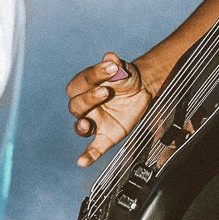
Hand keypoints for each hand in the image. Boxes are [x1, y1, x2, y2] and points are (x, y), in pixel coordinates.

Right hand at [66, 51, 150, 167]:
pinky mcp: (105, 136)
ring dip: (81, 126)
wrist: (142, 89)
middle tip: (106, 92)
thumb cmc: (126, 78)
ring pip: (80, 125)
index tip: (112, 67)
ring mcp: (94, 121)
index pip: (81, 82)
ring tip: (87, 124)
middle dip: (89, 99)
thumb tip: (111, 57)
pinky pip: (94, 148)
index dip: (95, 74)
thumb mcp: (124, 69)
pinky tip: (82, 162)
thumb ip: (117, 66)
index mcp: (85, 86)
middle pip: (76, 105)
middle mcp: (85, 105)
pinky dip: (88, 156)